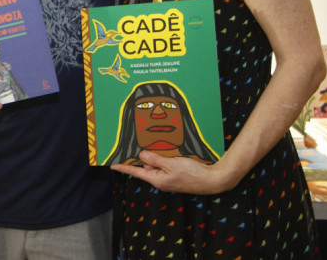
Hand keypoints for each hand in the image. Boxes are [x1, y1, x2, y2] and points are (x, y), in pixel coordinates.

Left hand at [111, 150, 235, 194]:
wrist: (213, 180)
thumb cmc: (193, 174)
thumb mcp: (172, 164)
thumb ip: (155, 160)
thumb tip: (141, 157)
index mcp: (157, 179)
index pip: (136, 172)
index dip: (124, 167)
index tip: (113, 164)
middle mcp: (161, 180)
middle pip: (145, 168)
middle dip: (140, 158)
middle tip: (131, 147)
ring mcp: (168, 178)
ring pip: (155, 165)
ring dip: (152, 157)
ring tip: (148, 146)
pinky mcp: (176, 174)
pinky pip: (164, 165)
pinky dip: (161, 158)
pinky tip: (164, 151)